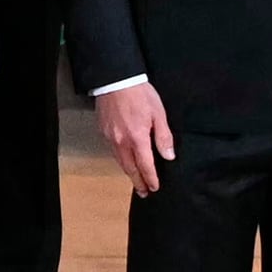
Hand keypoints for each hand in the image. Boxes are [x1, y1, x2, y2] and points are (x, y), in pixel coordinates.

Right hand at [95, 78, 176, 195]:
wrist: (116, 79)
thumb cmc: (139, 94)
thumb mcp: (159, 114)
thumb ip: (164, 137)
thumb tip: (169, 156)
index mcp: (137, 138)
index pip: (145, 165)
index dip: (151, 178)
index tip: (155, 187)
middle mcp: (121, 141)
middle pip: (130, 168)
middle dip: (138, 182)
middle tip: (143, 192)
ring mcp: (110, 136)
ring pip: (119, 160)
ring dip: (128, 172)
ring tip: (134, 179)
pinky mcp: (103, 130)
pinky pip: (112, 150)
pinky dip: (119, 158)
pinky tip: (124, 158)